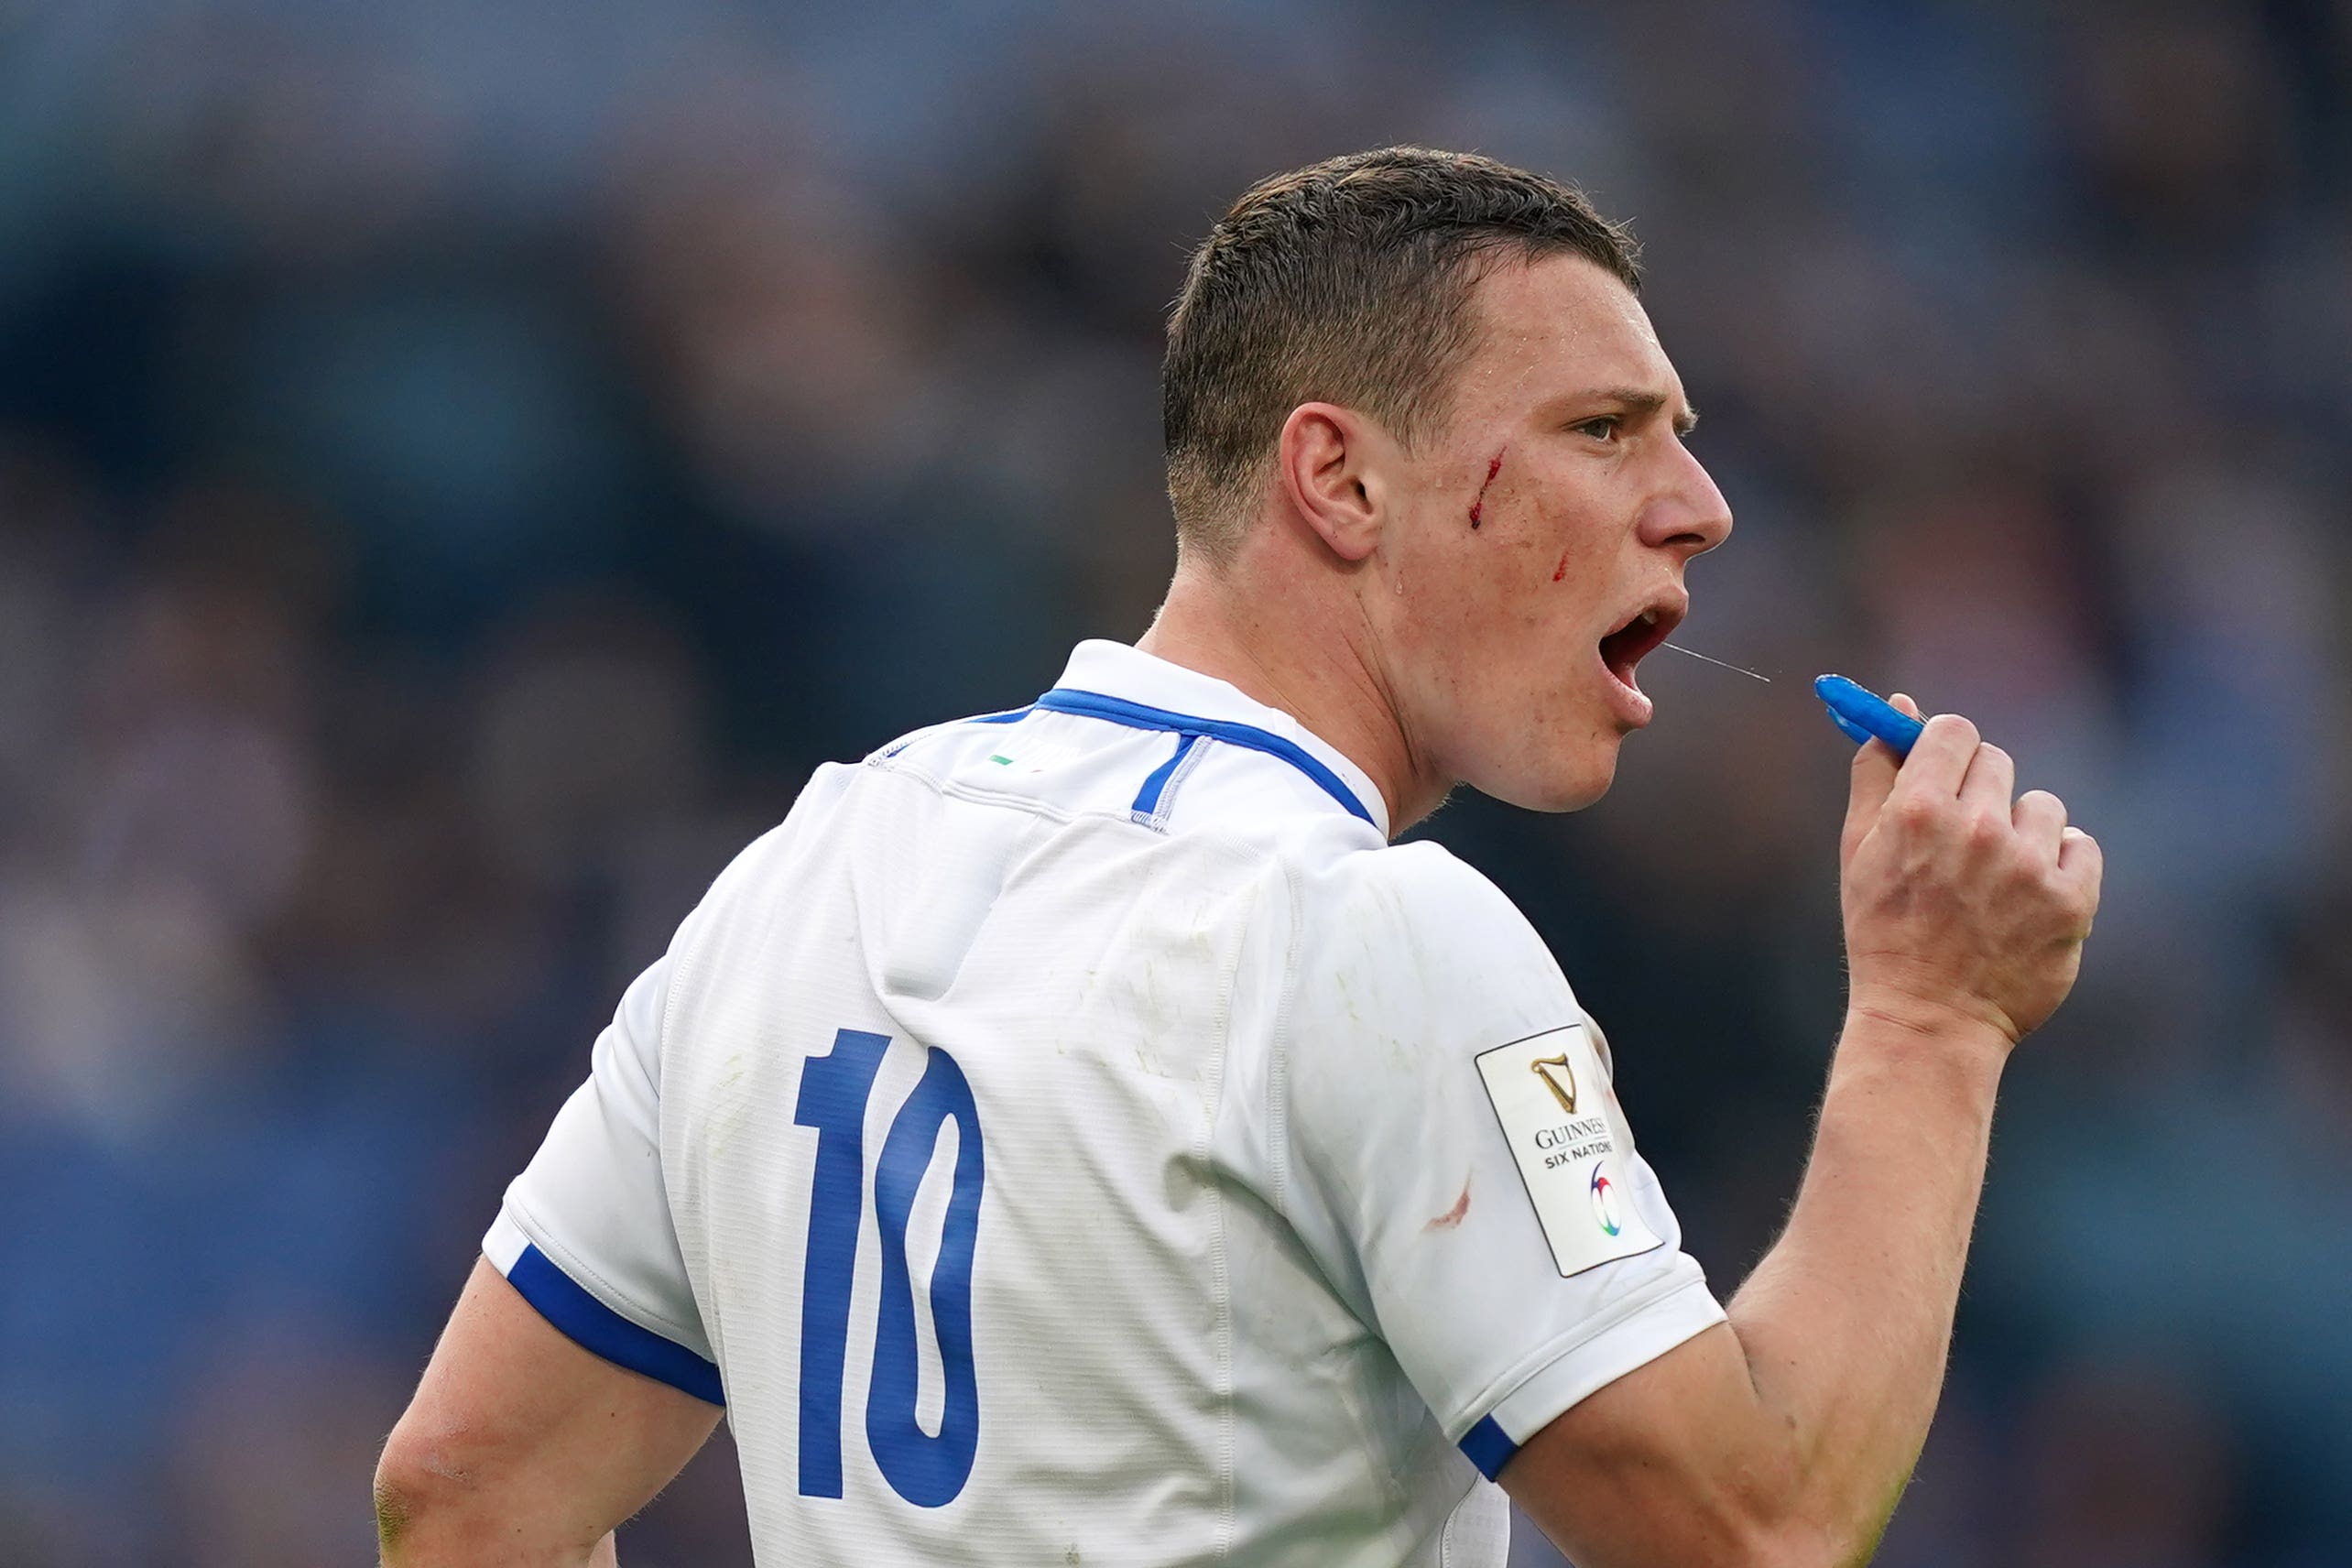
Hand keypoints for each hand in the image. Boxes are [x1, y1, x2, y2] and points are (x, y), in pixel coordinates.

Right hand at [1837, 696, 2102, 1048]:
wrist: (1930, 1020)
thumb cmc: (1885, 931)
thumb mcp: (1860, 850)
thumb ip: (1877, 773)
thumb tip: (1899, 708)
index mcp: (1918, 811)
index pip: (1952, 731)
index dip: (1947, 749)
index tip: (1945, 774)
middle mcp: (1977, 830)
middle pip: (1997, 761)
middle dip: (1980, 792)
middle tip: (1964, 841)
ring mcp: (2028, 865)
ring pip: (2042, 806)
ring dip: (2022, 833)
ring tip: (1995, 882)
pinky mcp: (2070, 900)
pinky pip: (2081, 845)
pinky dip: (2060, 866)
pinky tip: (2027, 900)